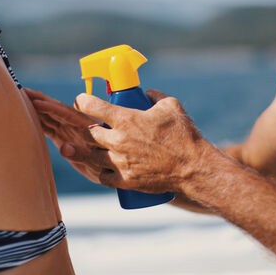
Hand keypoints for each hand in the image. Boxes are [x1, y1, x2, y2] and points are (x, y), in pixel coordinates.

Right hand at [26, 88, 103, 183]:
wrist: (118, 172)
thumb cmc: (111, 167)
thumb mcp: (98, 164)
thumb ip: (82, 155)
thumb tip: (64, 147)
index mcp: (86, 128)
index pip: (66, 114)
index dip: (51, 107)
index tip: (37, 101)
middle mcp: (76, 126)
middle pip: (55, 110)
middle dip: (39, 101)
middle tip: (22, 91)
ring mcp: (69, 131)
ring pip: (50, 116)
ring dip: (37, 108)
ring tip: (20, 99)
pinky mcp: (65, 138)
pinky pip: (49, 126)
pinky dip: (38, 120)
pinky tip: (27, 116)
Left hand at [76, 89, 210, 193]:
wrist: (193, 168)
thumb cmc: (183, 135)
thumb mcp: (170, 106)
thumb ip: (154, 95)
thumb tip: (145, 94)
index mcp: (126, 119)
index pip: (91, 106)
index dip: (83, 101)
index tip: (82, 101)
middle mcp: (118, 140)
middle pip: (88, 133)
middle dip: (88, 129)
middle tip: (95, 127)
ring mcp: (119, 162)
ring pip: (90, 155)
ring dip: (89, 150)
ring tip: (92, 148)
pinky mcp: (124, 181)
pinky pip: (102, 176)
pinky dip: (101, 171)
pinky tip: (104, 167)